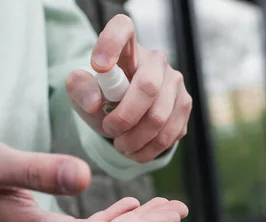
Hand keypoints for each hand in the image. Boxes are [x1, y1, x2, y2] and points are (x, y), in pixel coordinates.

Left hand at [66, 14, 191, 163]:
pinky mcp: (185, 106)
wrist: (125, 116)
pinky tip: (135, 149)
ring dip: (135, 140)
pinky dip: (148, 150)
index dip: (110, 44)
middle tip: (108, 130)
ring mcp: (175, 83)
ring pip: (159, 118)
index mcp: (127, 48)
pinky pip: (169, 134)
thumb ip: (80, 89)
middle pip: (147, 88)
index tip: (98, 67)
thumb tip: (95, 102)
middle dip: (124, 118)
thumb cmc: (103, 98)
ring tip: (120, 145)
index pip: (122, 28)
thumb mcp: (83, 93)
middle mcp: (156, 61)